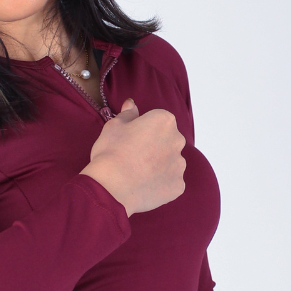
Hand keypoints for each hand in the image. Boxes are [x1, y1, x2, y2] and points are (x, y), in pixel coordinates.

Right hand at [78, 98, 185, 215]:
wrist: (112, 186)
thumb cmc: (111, 152)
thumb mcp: (113, 126)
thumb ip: (127, 114)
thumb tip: (131, 104)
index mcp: (164, 121)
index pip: (158, 121)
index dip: (143, 130)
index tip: (131, 140)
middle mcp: (177, 140)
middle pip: (167, 141)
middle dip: (155, 147)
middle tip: (133, 157)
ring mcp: (179, 165)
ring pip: (170, 163)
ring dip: (159, 166)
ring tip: (138, 174)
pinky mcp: (178, 186)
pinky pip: (171, 182)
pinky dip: (160, 184)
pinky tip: (144, 186)